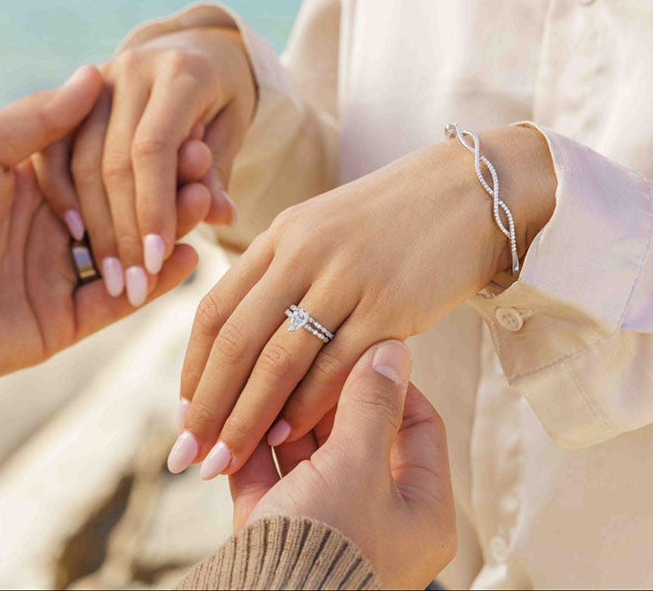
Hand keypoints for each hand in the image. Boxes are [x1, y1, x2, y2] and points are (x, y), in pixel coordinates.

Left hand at [0, 66, 203, 381]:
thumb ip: (40, 118)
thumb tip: (92, 72)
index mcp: (29, 185)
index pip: (101, 166)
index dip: (143, 154)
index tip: (186, 136)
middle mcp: (48, 229)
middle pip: (122, 208)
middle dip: (165, 191)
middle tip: (204, 173)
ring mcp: (55, 277)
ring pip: (126, 253)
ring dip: (166, 231)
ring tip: (203, 209)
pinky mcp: (59, 323)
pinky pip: (114, 302)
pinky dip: (152, 283)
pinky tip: (185, 257)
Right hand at [34, 26, 256, 305]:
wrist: (196, 47)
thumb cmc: (223, 98)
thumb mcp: (232, 131)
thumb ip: (217, 174)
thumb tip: (222, 217)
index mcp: (181, 72)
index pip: (155, 148)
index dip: (153, 208)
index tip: (155, 262)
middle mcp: (135, 68)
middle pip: (114, 160)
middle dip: (124, 230)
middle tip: (133, 286)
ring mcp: (101, 77)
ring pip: (82, 159)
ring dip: (94, 224)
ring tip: (110, 278)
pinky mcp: (75, 93)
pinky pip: (56, 149)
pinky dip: (64, 193)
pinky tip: (78, 238)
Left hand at [170, 125, 556, 476]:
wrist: (469, 191)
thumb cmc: (391, 221)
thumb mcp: (320, 230)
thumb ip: (278, 275)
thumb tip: (240, 336)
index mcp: (278, 237)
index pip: (214, 311)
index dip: (193, 370)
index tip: (183, 416)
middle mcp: (302, 254)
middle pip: (235, 341)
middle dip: (207, 407)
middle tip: (186, 455)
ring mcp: (345, 278)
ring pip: (278, 360)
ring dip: (247, 419)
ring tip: (226, 461)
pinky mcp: (390, 305)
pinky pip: (336, 366)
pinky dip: (307, 407)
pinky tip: (287, 438)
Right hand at [227, 341, 455, 588]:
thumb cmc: (329, 549)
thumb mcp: (357, 465)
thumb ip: (372, 404)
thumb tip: (394, 350)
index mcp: (421, 512)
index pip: (418, 427)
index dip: (391, 384)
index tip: (359, 351)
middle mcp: (377, 519)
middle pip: (357, 436)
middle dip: (325, 399)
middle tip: (303, 361)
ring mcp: (325, 524)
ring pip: (307, 455)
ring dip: (282, 420)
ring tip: (262, 385)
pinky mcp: (277, 530)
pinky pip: (267, 478)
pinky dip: (251, 449)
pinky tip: (233, 417)